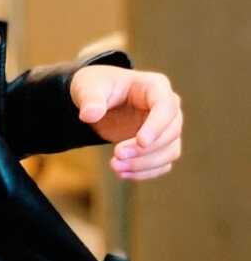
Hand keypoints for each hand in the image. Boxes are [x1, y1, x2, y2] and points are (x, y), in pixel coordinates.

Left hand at [69, 65, 182, 180]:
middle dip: (145, 149)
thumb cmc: (96, 86)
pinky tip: (122, 173)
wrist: (96, 100)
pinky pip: (163, 164)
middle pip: (171, 131)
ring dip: (144, 164)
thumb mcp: (88, 87)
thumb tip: (89, 114)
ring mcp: (166, 127)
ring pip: (170, 151)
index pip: (166, 106)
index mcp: (154, 86)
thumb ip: (90, 99)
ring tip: (115, 166)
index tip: (141, 142)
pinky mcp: (160, 145)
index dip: (157, 126)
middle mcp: (167, 107)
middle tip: (116, 156)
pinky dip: (145, 172)